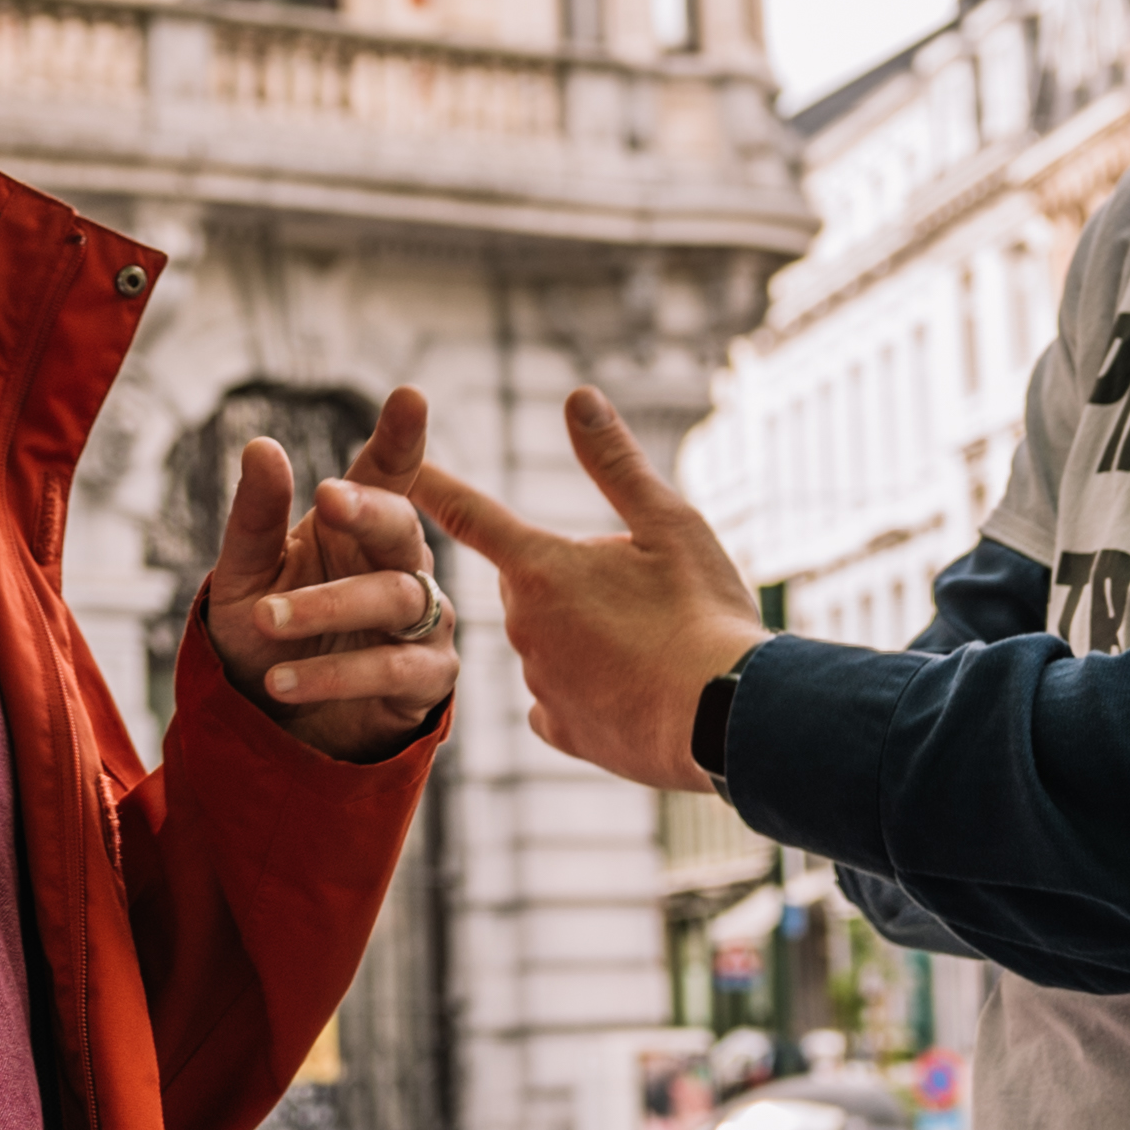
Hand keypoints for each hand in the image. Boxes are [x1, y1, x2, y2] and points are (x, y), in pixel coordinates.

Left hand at [201, 385, 461, 762]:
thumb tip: (262, 446)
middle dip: (368, 510)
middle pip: (400, 526)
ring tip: (267, 619)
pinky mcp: (426, 679)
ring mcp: (422, 621)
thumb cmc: (266, 636)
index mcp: (359, 527)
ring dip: (327, 607)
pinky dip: (336, 673)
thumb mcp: (243, 575)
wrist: (273, 725)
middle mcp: (400, 564)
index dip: (401, 438)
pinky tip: (283, 680)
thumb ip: (255, 517)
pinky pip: (392, 669)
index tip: (409, 397)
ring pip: (395, 597)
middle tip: (326, 497)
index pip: (388, 473)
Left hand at [409, 387, 762, 794]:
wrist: (729, 719)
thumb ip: (616, 463)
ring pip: (547, 641)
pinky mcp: (563, 730)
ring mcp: (540, 683)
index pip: (471, 515)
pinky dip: (585, 690)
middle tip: (634, 589)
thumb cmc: (703, 613)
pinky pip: (558, 700)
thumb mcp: (670, 524)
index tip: (399, 470)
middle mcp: (523, 626)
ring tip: (648, 642)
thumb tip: (578, 398)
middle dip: (565, 578)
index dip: (434, 487)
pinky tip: (625, 689)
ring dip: (581, 635)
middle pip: (528, 583)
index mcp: (541, 568)